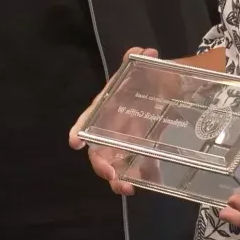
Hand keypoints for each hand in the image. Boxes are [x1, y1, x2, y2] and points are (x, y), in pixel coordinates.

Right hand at [72, 46, 159, 196]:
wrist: (165, 91)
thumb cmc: (145, 82)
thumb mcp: (142, 72)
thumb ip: (137, 63)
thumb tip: (141, 52)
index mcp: (107, 109)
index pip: (89, 119)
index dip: (79, 130)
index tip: (74, 142)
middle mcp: (111, 129)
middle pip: (99, 150)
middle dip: (101, 164)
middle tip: (111, 175)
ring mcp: (125, 144)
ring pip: (115, 165)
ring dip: (118, 179)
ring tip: (127, 188)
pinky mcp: (142, 153)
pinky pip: (137, 168)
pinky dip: (141, 178)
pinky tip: (148, 184)